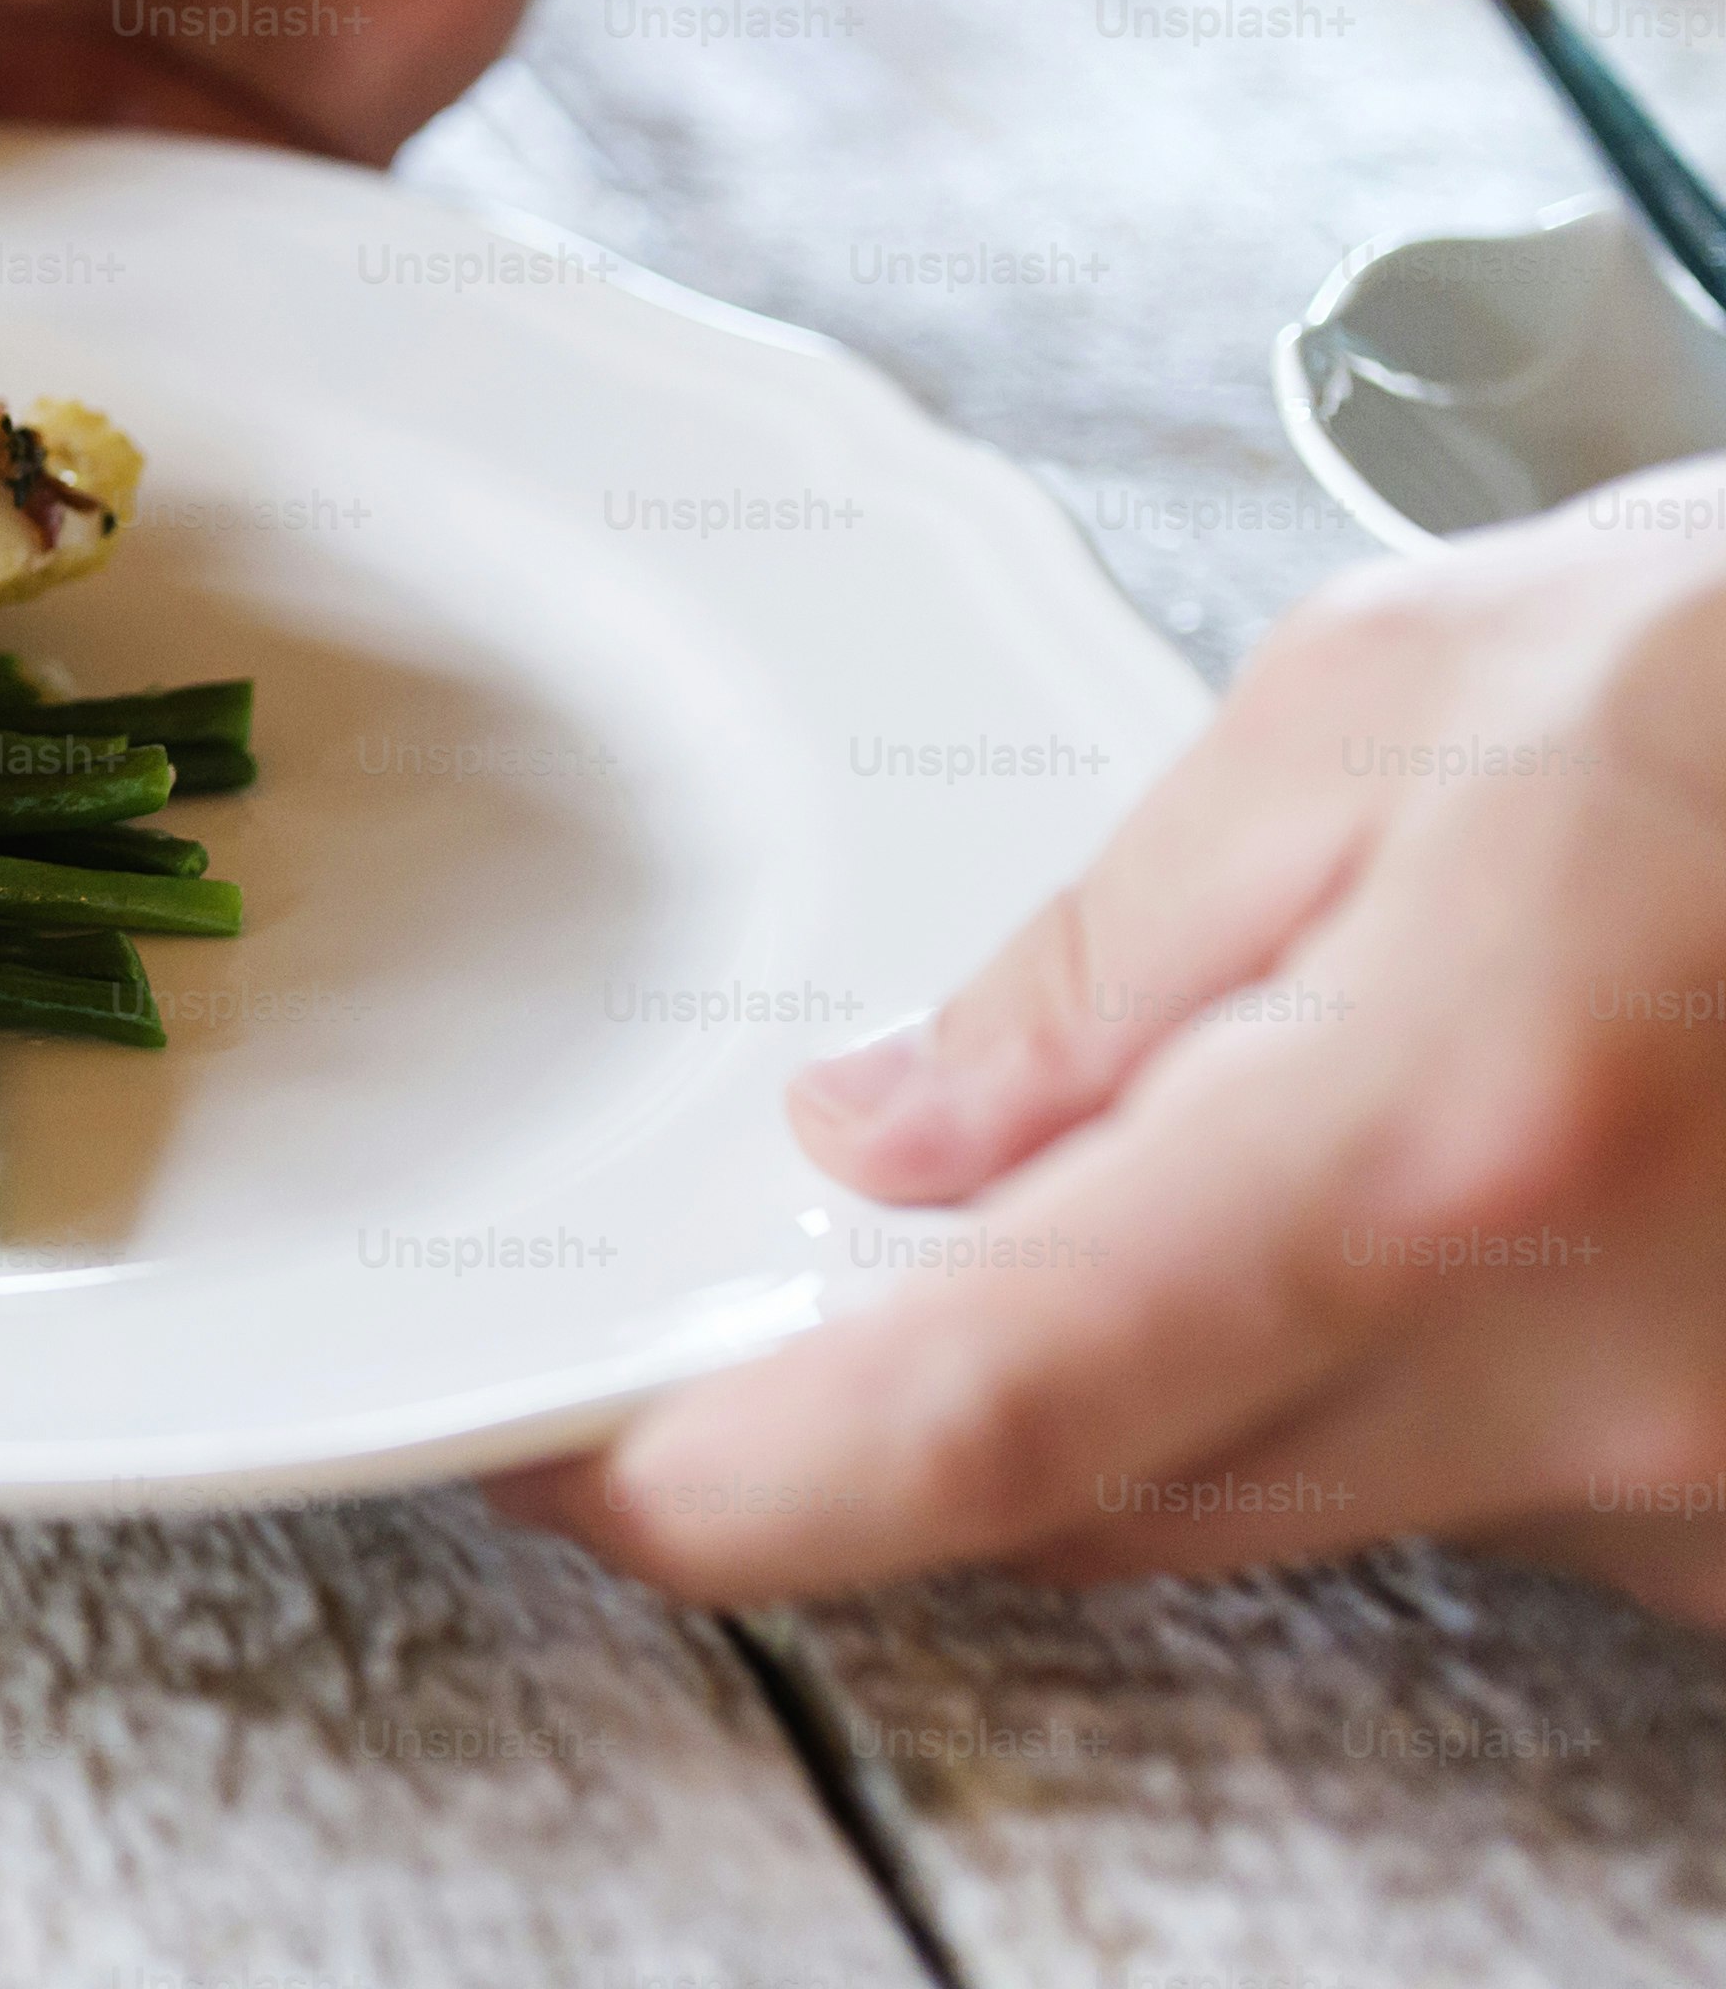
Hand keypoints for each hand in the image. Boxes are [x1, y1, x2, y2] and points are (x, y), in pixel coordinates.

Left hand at [497, 463, 1725, 1620]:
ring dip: (1191, 1341)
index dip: (738, 1479)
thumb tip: (892, 1134)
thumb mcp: (1396, 702)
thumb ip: (1106, 950)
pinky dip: (1385, 1360)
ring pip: (1280, 1494)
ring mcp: (1707, 1484)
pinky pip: (1468, 1489)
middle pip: (1099, 1489)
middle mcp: (1590, 1371)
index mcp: (1441, 1140)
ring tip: (1330, 1085)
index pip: (989, 1409)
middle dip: (935, 1381)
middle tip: (862, 1229)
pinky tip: (1480, 1169)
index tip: (582, 1469)